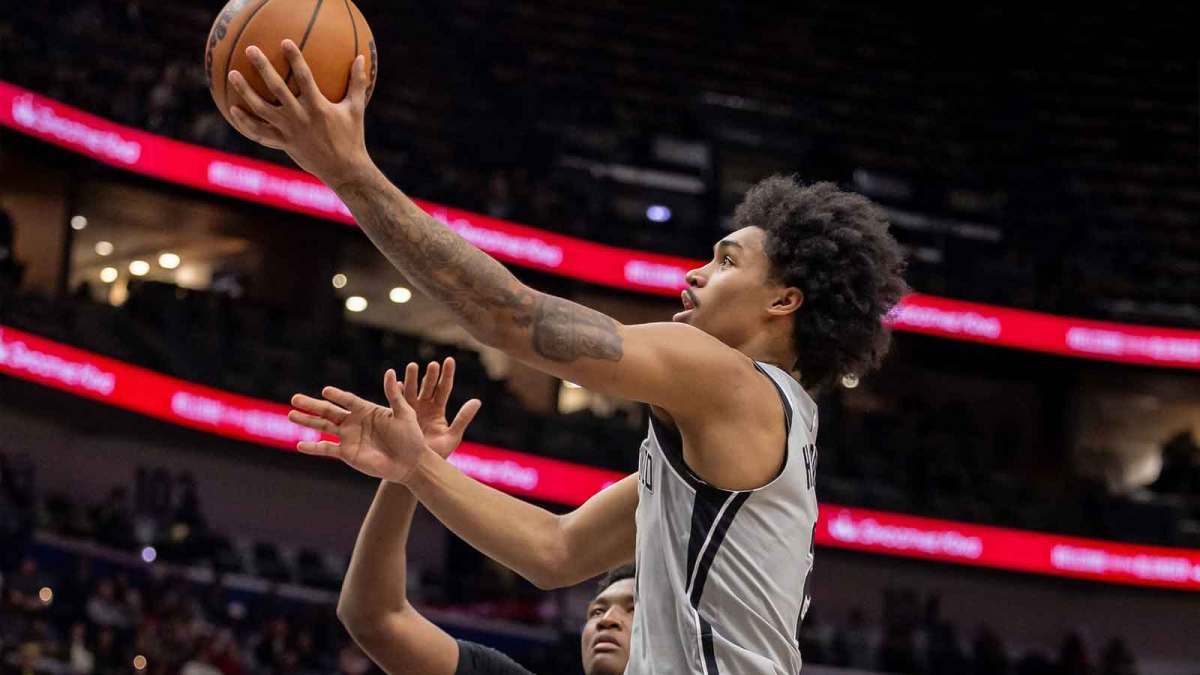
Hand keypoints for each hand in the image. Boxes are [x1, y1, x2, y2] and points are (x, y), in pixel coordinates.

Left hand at [227, 40, 371, 185]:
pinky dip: (245, 122)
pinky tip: (232, 109)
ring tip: (232, 74)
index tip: (285, 41)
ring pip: (261, 110)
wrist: (344, 171)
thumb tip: (361, 57)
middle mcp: (300, 117)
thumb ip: (358, 83)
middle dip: (263, 68)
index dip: (295, 59)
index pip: (305, 78)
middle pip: (277, 89)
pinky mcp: (283, 143)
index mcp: (318, 107)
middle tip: (250, 50)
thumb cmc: (352, 137)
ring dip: (245, 91)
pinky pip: (259, 133)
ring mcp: (289, 131)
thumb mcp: (356, 109)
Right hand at [287, 364, 479, 483]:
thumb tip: (390, 372)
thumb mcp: (404, 413)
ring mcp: (349, 438)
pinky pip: (327, 449)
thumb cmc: (411, 437)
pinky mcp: (347, 454)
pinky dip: (313, 448)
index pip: (347, 399)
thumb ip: (394, 395)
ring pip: (323, 427)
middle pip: (329, 411)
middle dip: (312, 405)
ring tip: (290, 415)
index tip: (325, 390)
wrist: (411, 463)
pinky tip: (299, 445)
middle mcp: (355, 422)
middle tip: (294, 398)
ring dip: (307, 421)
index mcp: (367, 410)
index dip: (336, 395)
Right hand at [399, 357, 481, 458]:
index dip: (447, 374)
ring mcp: (411, 411)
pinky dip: (396, 392)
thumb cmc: (437, 454)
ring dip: (412, 378)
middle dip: (430, 375)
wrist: (416, 467)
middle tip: (433, 364)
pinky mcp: (399, 417)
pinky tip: (397, 384)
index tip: (449, 360)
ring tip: (413, 366)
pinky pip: (397, 402)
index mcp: (438, 411)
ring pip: (412, 390)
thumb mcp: (453, 437)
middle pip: (428, 387)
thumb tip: (477, 401)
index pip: (444, 388)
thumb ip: (463, 418)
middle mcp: (425, 407)